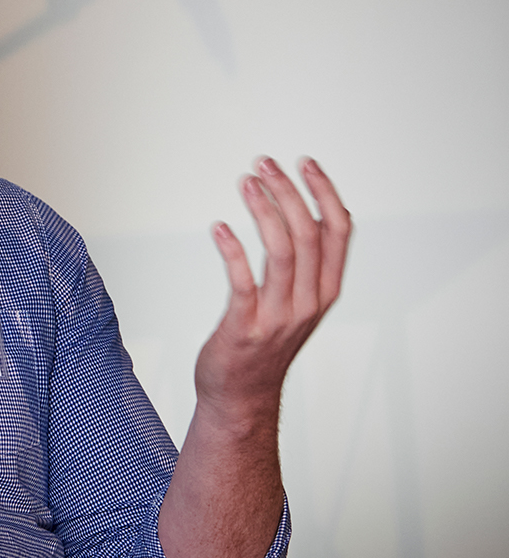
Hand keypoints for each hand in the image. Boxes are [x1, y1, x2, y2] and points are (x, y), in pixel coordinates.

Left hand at [195, 156, 350, 419]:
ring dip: (263, 210)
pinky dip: (232, 250)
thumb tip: (315, 213)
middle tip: (264, 163)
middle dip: (288, 192)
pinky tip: (219, 227)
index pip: (338, 232)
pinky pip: (242, 282)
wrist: (241, 395)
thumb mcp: (298, 302)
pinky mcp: (245, 327)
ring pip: (282, 251)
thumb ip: (307, 264)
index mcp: (325, 290)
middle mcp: (308, 301)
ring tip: (245, 182)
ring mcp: (278, 316)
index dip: (325, 193)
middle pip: (309, 233)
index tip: (306, 163)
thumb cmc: (264, 342)